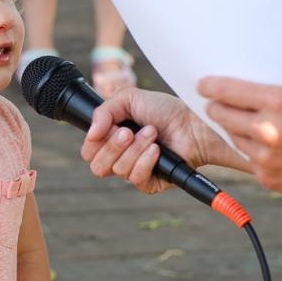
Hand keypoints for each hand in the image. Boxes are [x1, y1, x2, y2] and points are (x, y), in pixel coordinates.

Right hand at [81, 87, 228, 193]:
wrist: (192, 122)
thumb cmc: (164, 110)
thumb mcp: (128, 98)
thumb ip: (103, 111)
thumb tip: (91, 133)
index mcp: (112, 139)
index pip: (89, 152)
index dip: (94, 142)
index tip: (111, 127)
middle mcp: (121, 157)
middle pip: (97, 166)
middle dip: (113, 146)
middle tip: (130, 131)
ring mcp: (135, 170)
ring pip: (118, 170)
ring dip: (135, 148)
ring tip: (152, 134)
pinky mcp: (151, 182)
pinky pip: (136, 179)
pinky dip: (145, 161)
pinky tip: (156, 150)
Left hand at [199, 76, 281, 205]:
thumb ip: (274, 102)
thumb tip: (247, 99)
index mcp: (280, 100)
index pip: (227, 90)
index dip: (211, 87)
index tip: (203, 85)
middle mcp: (267, 127)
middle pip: (222, 114)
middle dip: (218, 108)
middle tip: (216, 104)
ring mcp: (264, 156)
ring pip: (233, 137)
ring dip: (235, 131)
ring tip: (244, 125)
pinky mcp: (267, 178)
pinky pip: (248, 159)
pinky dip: (252, 152)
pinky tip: (263, 147)